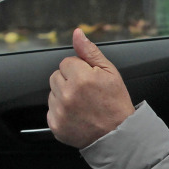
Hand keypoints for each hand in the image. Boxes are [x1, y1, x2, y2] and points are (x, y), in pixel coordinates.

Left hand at [47, 28, 135, 148]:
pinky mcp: (55, 125)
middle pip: (56, 76)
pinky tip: (76, 115)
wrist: (118, 134)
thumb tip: (77, 33)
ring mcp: (60, 111)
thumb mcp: (110, 72)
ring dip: (63, 95)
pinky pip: (51, 110)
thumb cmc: (116, 103)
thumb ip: (90, 52)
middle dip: (69, 81)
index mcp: (81, 78)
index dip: (79, 70)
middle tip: (86, 92)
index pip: (66, 62)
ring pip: (52, 93)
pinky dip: (61, 112)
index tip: (89, 81)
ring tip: (82, 104)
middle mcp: (67, 94)